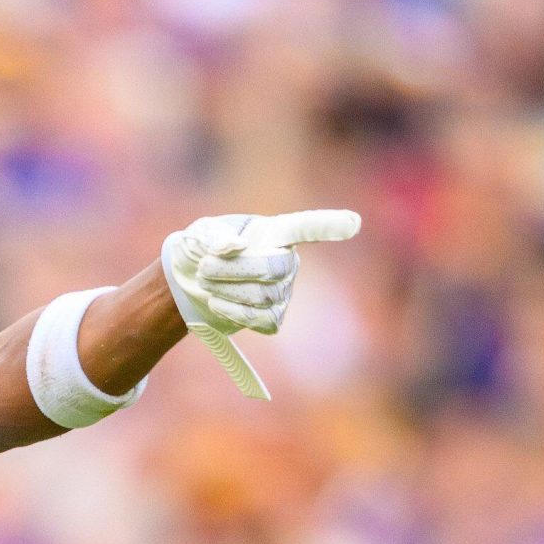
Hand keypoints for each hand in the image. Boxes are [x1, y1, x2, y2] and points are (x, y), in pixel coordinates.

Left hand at [159, 208, 360, 399]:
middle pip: (271, 269)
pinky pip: (261, 320)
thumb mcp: (200, 234)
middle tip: (204, 268)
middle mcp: (287, 261)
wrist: (190, 282)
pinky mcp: (273, 317)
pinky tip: (217, 303)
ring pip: (261, 297)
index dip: (329, 225)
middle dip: (234, 271)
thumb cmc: (202, 250)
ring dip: (226, 292)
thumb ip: (213, 236)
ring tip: (205, 282)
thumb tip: (235, 246)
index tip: (353, 223)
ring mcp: (283, 292)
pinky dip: (234, 313)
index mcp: (276, 232)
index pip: (306, 227)